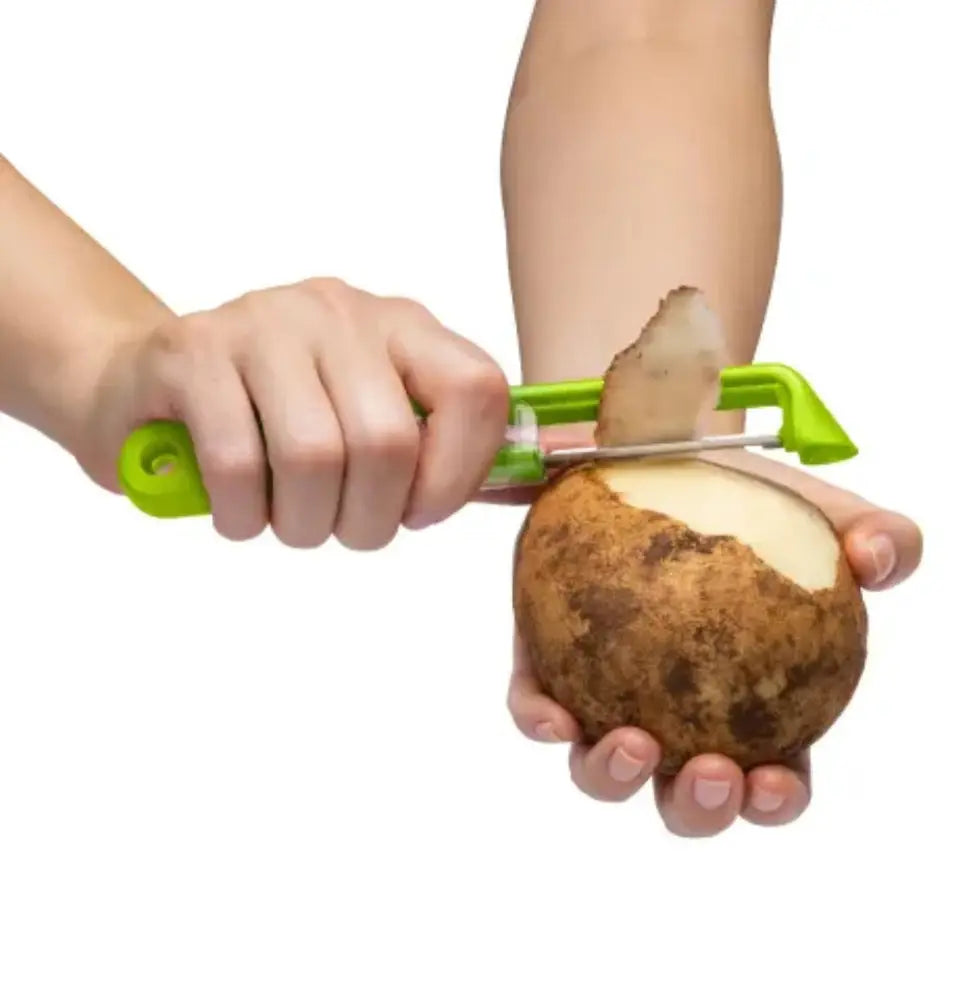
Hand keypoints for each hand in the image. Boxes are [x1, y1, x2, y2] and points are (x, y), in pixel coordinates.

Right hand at [82, 278, 510, 547]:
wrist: (150, 381)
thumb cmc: (275, 417)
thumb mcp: (367, 416)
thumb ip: (436, 447)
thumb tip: (523, 484)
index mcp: (400, 324)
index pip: (476, 390)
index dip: (458, 474)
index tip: (419, 511)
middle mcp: (337, 311)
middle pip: (387, 441)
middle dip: (368, 520)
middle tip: (341, 528)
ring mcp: (262, 322)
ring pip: (314, 456)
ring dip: (303, 522)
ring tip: (289, 520)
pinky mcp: (191, 351)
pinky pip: (237, 464)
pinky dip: (243, 515)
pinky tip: (239, 512)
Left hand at [494, 440, 922, 837]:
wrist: (656, 453)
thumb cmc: (743, 495)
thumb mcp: (814, 509)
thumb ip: (874, 535)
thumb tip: (883, 559)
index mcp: (747, 708)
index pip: (769, 777)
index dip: (774, 800)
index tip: (775, 779)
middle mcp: (673, 715)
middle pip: (683, 795)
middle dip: (699, 809)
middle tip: (714, 773)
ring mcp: (604, 695)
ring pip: (600, 768)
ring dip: (613, 776)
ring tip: (633, 743)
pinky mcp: (544, 664)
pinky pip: (535, 706)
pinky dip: (540, 719)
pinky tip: (551, 712)